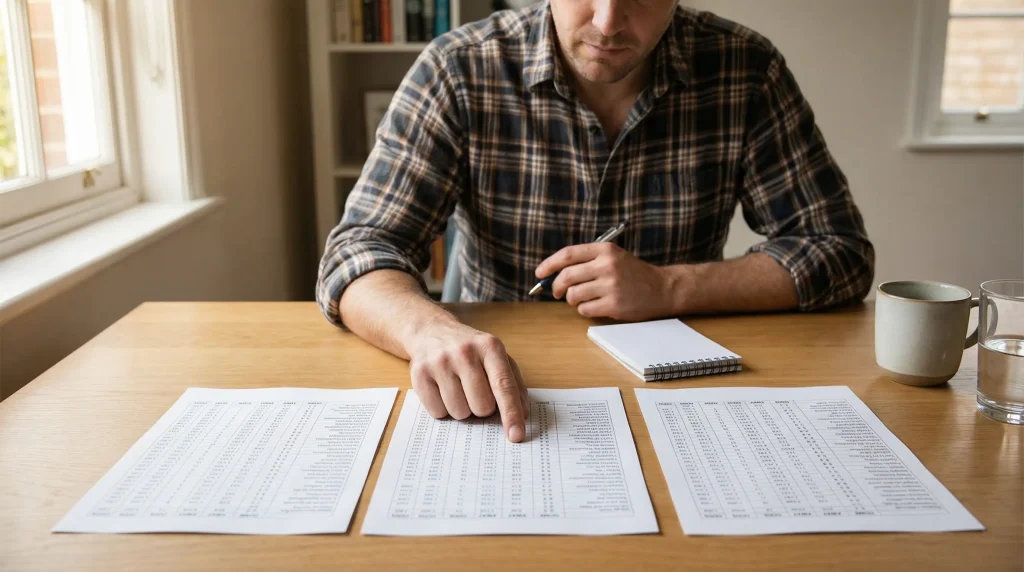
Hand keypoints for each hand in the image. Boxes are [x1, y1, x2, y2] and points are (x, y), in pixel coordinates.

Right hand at [407, 321, 528, 441]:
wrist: (432, 331)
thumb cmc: (470, 350)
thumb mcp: (496, 357)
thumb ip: (513, 384)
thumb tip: (522, 415)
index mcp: (489, 347)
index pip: (503, 386)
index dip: (511, 413)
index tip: (516, 435)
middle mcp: (464, 352)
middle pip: (481, 406)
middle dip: (482, 407)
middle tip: (475, 390)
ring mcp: (440, 362)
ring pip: (459, 412)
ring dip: (462, 408)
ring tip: (457, 387)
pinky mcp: (419, 373)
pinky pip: (438, 413)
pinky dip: (443, 408)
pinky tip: (442, 389)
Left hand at [536, 243, 679, 320]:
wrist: (661, 288)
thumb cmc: (633, 273)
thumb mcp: (613, 257)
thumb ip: (587, 261)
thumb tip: (553, 274)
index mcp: (605, 250)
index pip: (567, 254)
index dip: (549, 264)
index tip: (540, 273)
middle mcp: (607, 265)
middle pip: (566, 276)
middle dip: (556, 287)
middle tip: (558, 292)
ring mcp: (611, 285)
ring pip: (573, 295)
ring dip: (572, 300)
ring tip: (583, 298)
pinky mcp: (614, 304)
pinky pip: (584, 309)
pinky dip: (584, 309)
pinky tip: (594, 306)